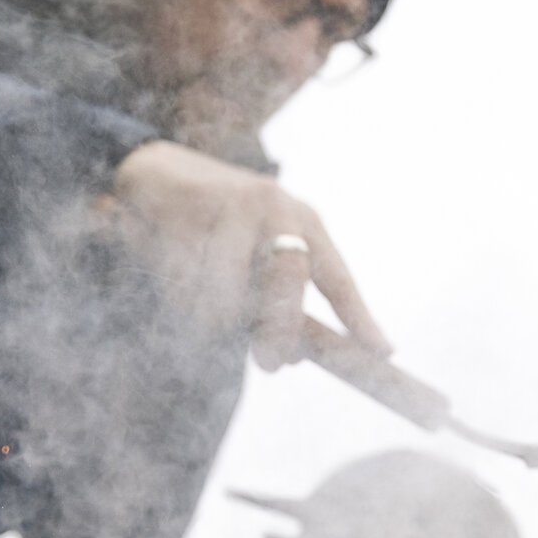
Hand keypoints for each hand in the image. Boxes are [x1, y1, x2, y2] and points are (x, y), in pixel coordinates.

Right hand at [103, 140, 385, 368]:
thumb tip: (298, 357)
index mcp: (302, 221)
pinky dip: (175, 291)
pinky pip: (185, 281)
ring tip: (194, 291)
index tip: (382, 353)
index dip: (359, 317)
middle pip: (288, 281)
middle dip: (278, 332)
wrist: (154, 171)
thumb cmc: (211, 227)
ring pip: (226, 295)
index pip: (336, 277)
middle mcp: (276, 207)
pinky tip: (168, 264)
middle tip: (270, 365)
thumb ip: (275, 304)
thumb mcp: (253, 258)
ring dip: (208, 313)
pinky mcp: (191, 207)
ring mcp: (233, 204)